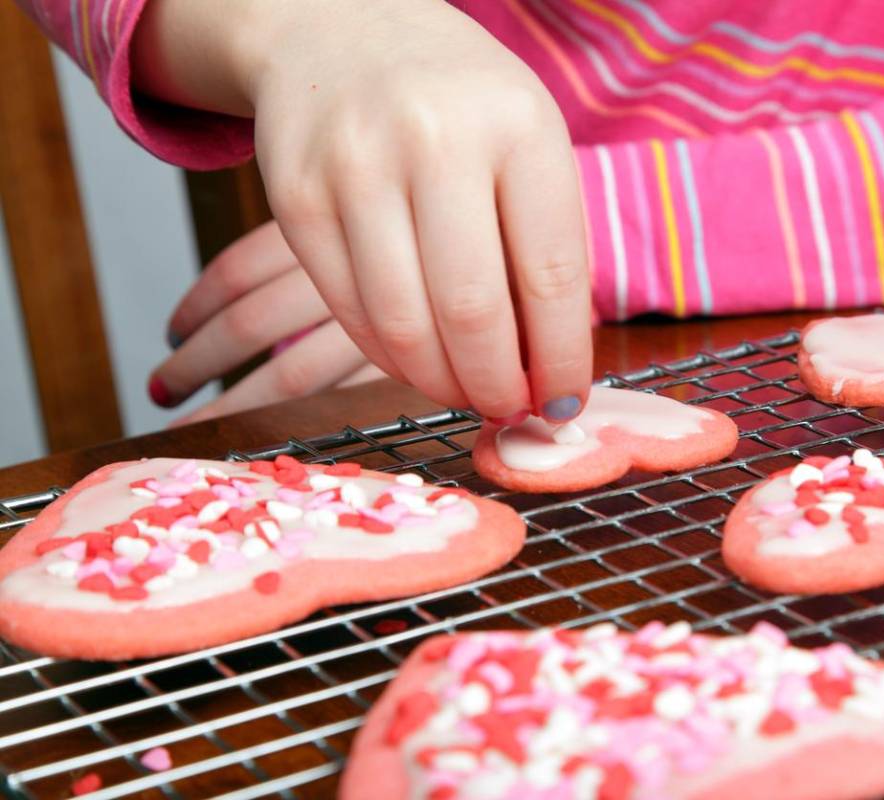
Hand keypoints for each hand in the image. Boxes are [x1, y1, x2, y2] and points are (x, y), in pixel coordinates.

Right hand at [133, 0, 592, 423]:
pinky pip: (347, 310)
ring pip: (402, 325)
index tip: (562, 403)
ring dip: (440, 383)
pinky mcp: (294, 196)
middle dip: (496, 386)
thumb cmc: (458, 99)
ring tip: (464, 391)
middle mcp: (434, 140)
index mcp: (517, 125)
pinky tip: (413, 360)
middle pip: (472, 312)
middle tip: (508, 409)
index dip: (559, 360)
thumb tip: (548, 368)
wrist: (339, 25)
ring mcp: (355, 167)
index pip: (551, 275)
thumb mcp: (527, 139)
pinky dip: (386, 355)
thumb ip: (544, 242)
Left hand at [150, 222, 386, 424]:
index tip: (174, 334)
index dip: (197, 306)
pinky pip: (335, 401)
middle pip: (250, 323)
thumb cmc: (401, 259)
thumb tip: (225, 307)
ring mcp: (380, 324)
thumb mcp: (355, 231)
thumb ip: (305, 254)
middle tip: (162, 390)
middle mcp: (351, 273)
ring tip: (192, 426)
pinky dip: (293, 420)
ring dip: (232, 406)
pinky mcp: (403, 368)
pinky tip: (271, 428)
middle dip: (194, 363)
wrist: (510, 274)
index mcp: (329, 229)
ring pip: (289, 375)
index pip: (240, 270)